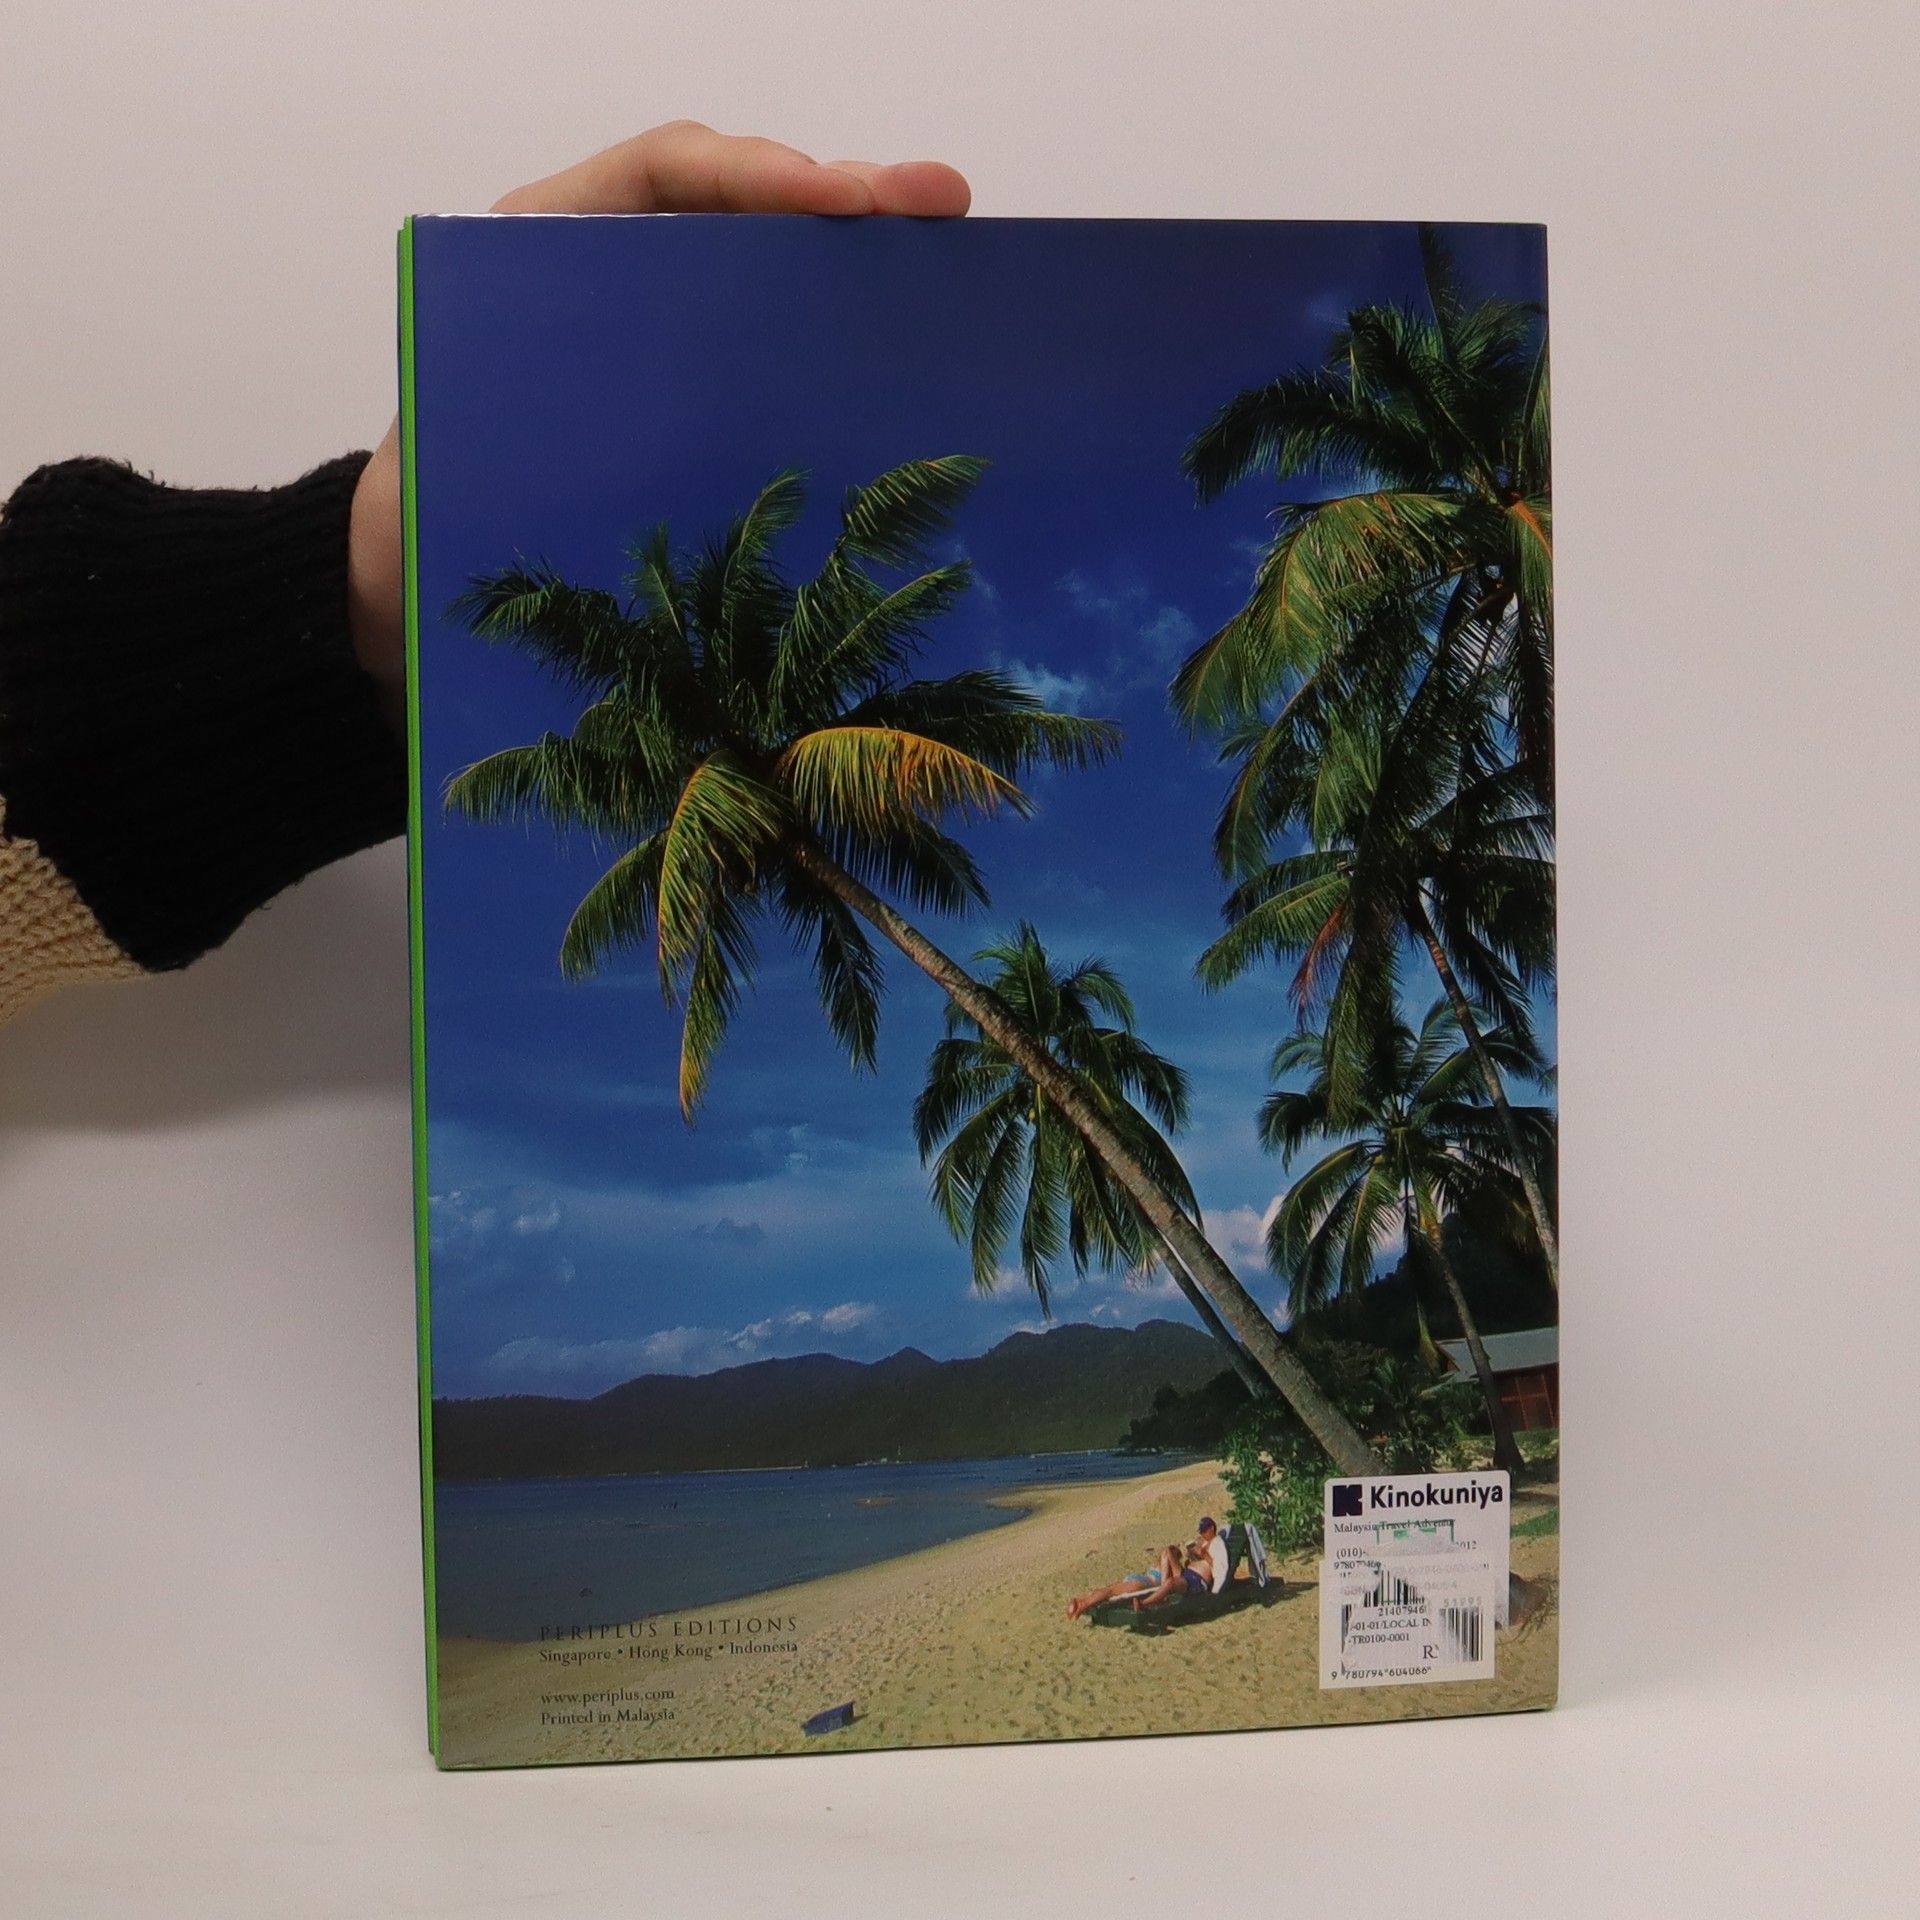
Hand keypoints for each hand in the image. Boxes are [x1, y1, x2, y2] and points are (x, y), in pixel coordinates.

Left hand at [346, 122, 969, 720]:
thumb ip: (525, 428)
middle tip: (935, 201)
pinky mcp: (691, 390)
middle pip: (736, 205)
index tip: (836, 201)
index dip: (753, 174)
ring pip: (765, 268)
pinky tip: (902, 346)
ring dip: (856, 255)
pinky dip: (835, 335)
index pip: (661, 175)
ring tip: (948, 246)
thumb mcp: (453, 455)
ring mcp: (659, 331)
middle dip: (840, 196)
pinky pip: (770, 343)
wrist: (403, 582)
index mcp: (539, 253)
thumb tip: (615, 444)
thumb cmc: (419, 514)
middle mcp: (609, 272)